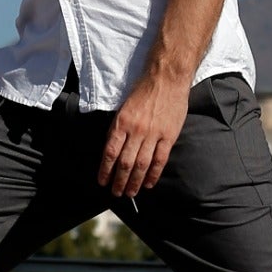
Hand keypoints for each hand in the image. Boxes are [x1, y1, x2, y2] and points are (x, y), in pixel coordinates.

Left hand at [98, 75, 189, 197]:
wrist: (166, 78)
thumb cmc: (143, 90)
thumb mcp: (123, 107)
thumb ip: (119, 128)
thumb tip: (114, 150)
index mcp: (121, 122)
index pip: (110, 152)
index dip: (105, 170)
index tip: (102, 181)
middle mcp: (136, 130)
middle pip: (125, 163)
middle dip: (119, 181)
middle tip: (116, 193)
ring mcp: (153, 134)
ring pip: (142, 164)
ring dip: (135, 182)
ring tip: (130, 193)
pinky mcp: (169, 135)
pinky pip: (160, 159)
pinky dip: (153, 174)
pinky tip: (149, 183)